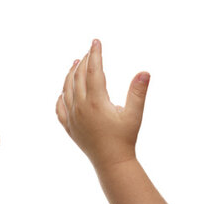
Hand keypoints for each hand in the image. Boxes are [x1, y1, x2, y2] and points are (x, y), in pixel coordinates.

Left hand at [55, 39, 148, 167]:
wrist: (111, 162)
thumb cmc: (125, 138)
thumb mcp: (134, 115)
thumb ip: (137, 93)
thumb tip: (144, 72)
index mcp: (95, 101)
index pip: (93, 71)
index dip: (95, 54)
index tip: (96, 41)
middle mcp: (79, 106)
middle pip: (78, 77)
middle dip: (84, 61)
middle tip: (90, 50)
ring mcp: (71, 116)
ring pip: (66, 89)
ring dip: (71, 74)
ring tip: (76, 63)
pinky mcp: (68, 125)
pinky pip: (59, 106)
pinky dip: (61, 94)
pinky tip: (64, 90)